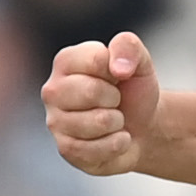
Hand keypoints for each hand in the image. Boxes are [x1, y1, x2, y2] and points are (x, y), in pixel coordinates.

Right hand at [42, 32, 162, 176]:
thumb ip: (128, 47)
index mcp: (66, 61)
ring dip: (118, 122)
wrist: (143, 127)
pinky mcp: (66, 149)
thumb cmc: (133, 90)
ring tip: (114, 119)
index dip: (117, 69)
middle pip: (91, 91)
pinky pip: (99, 148)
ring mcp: (55, 122)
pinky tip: (113, 137)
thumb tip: (118, 67)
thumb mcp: (139, 62)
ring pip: (98, 122)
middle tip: (115, 100)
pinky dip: (118, 143)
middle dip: (116, 98)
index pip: (95, 59)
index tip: (117, 76)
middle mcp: (52, 90)